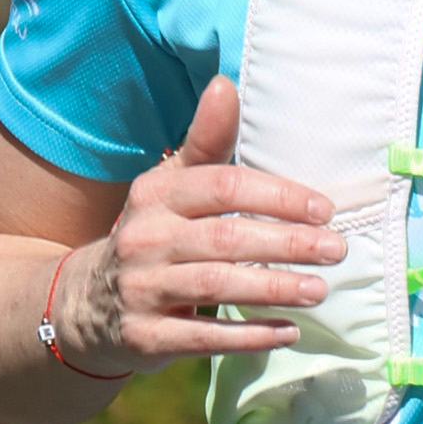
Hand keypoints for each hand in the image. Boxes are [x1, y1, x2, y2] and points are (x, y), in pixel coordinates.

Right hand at [48, 76, 344, 372]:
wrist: (87, 302)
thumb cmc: (152, 235)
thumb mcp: (169, 186)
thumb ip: (205, 143)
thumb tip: (226, 85)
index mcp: (156, 195)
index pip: (222, 187)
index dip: (276, 196)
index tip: (323, 209)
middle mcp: (145, 239)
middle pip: (225, 239)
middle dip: (286, 243)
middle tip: (335, 249)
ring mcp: (142, 289)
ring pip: (215, 287)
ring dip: (273, 289)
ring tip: (320, 289)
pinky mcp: (144, 336)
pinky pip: (202, 338)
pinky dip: (247, 336)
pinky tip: (287, 331)